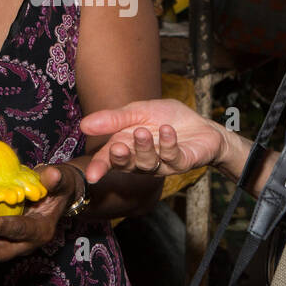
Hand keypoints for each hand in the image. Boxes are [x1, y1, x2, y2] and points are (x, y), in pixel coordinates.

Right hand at [79, 99, 226, 182]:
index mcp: (127, 147)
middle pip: (127, 165)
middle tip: (117, 147)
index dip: (100, 167)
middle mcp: (142, 159)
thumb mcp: (138, 111)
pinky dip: (169, 144)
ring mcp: (162, 164)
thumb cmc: (167, 118)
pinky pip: (173, 158)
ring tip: (142, 131)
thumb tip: (84, 125)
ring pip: (148, 163)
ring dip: (144, 148)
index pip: (109, 159)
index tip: (92, 174)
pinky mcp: (182, 162)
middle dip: (121, 158)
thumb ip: (114, 119)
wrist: (201, 124)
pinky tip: (168, 130)